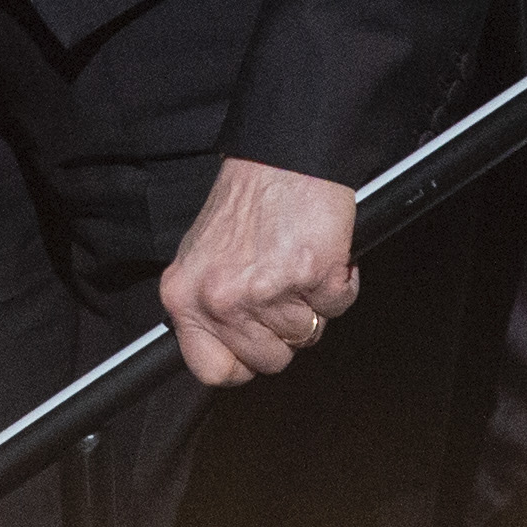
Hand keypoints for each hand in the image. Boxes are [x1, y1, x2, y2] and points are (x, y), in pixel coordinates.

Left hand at [160, 156, 360, 384]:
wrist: (283, 157)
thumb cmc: (247, 200)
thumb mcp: (202, 259)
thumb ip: (207, 307)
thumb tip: (224, 351)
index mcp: (186, 296)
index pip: (211, 370)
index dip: (242, 364)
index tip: (255, 347)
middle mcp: (221, 298)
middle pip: (268, 360)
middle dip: (285, 331)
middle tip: (282, 290)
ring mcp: (266, 290)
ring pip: (306, 335)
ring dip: (312, 304)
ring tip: (299, 263)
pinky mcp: (311, 275)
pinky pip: (338, 307)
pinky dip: (340, 284)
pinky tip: (324, 255)